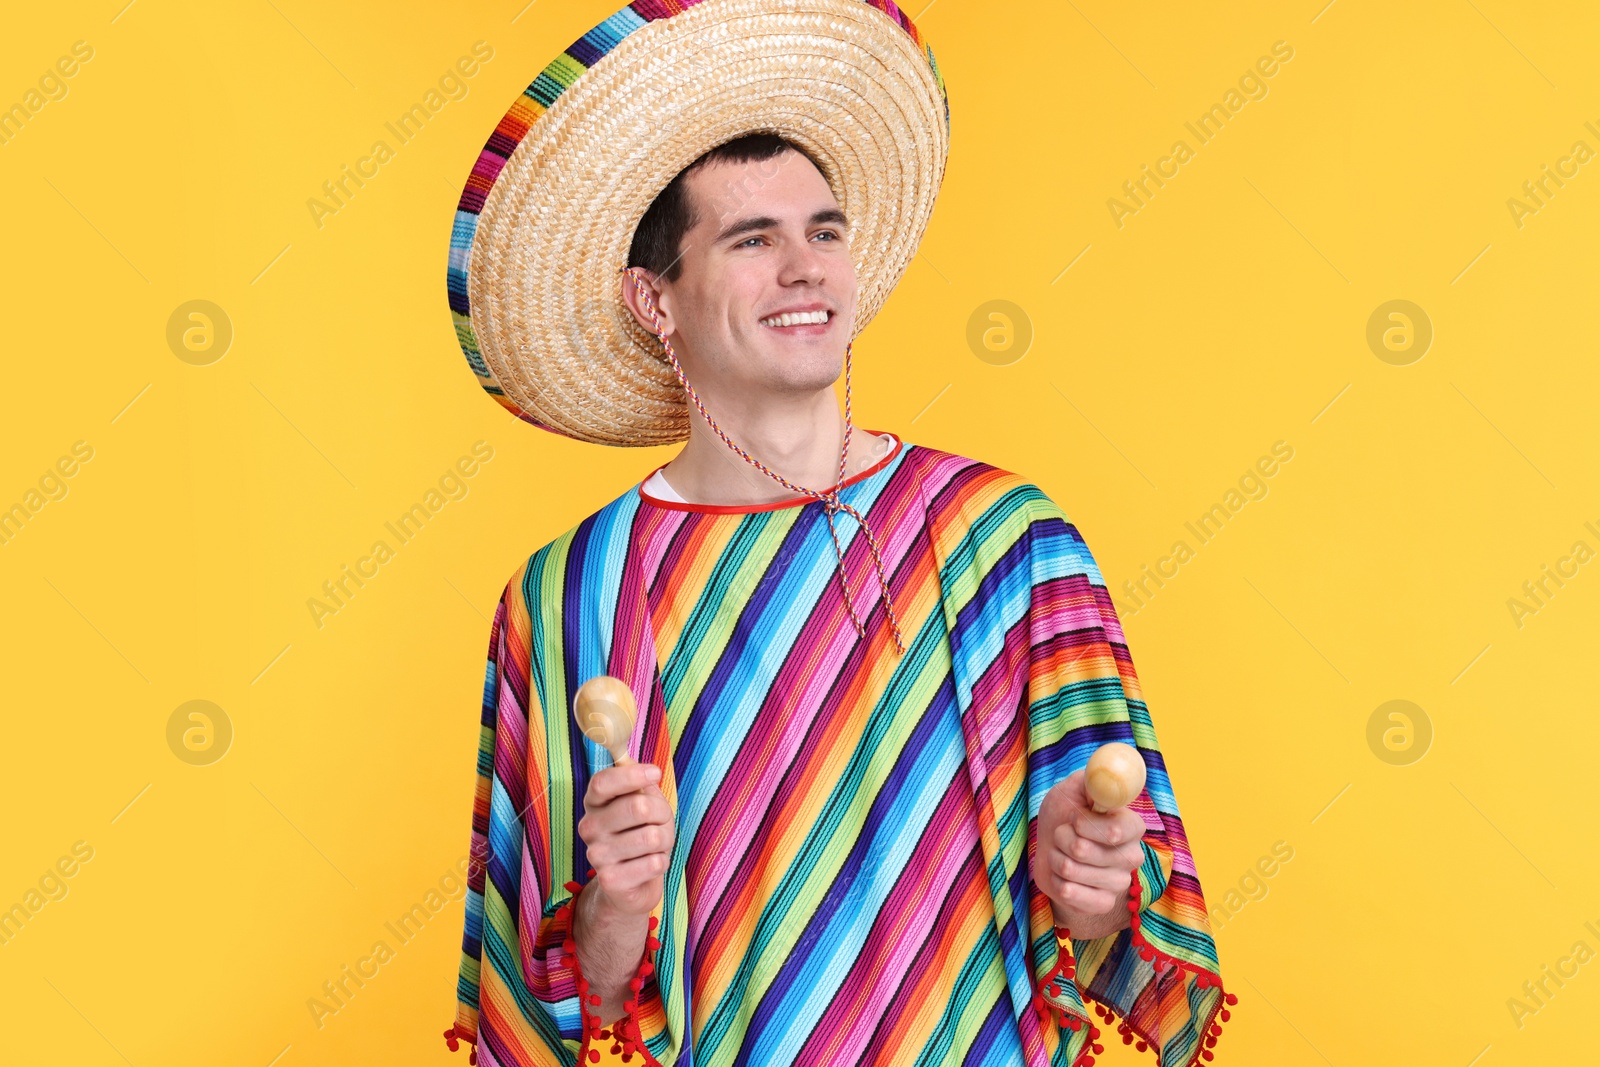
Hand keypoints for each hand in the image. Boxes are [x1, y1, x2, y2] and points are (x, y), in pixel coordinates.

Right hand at [577, 762, 673, 916]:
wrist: (632, 884)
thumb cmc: (640, 833)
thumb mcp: (643, 802)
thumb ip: (641, 784)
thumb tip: (649, 772)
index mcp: (594, 803)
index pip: (603, 782)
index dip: (632, 775)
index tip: (656, 773)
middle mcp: (589, 827)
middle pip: (638, 807)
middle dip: (662, 813)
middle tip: (661, 822)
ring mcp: (597, 855)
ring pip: (652, 837)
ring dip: (665, 840)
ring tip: (656, 846)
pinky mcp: (610, 880)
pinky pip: (654, 863)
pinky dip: (662, 862)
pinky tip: (649, 864)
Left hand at [1035, 768, 1145, 931]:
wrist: (1054, 851)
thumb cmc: (1064, 816)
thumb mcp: (1073, 790)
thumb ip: (1090, 780)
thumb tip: (1104, 770)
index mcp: (1131, 825)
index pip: (1114, 830)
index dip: (1084, 824)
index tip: (1073, 818)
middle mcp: (1132, 855)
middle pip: (1084, 850)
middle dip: (1061, 837)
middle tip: (1062, 834)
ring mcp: (1119, 882)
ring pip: (1072, 871)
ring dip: (1056, 858)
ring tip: (1062, 853)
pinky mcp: (1103, 903)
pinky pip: (1071, 894)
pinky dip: (1057, 882)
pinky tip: (1063, 876)